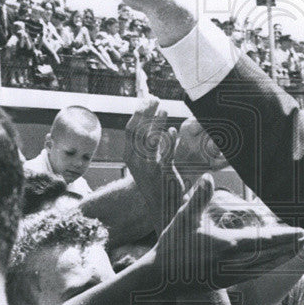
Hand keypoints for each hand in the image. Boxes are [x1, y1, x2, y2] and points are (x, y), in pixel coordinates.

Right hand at [123, 95, 184, 233]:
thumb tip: (149, 118)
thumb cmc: (154, 178)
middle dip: (146, 112)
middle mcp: (136, 161)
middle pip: (138, 131)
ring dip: (157, 123)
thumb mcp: (145, 159)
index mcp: (130, 155)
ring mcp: (148, 167)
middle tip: (156, 99)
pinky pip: (165, 155)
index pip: (130, 129)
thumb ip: (145, 142)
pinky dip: (169, 141)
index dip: (139, 112)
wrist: (161, 205)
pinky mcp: (162, 174)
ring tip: (165, 109)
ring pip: (150, 140)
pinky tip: (173, 130)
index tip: (148, 99)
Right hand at [151, 175, 303, 292]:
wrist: (160, 278)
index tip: (303, 231)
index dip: (286, 236)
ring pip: (265, 266)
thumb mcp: (184, 218)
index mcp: (226, 245)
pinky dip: (269, 266)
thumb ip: (198, 198)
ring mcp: (231, 275)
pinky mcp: (227, 282)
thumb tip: (208, 177)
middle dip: (291, 246)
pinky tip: (276, 262)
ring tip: (298, 248)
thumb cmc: (172, 246)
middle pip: (271, 254)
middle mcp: (233, 263)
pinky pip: (255, 274)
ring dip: (283, 257)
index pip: (264, 240)